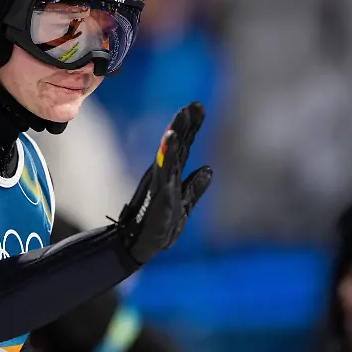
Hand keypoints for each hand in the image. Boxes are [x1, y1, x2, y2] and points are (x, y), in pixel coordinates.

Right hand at [118, 102, 212, 264]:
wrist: (142, 247)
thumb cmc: (161, 228)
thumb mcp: (184, 206)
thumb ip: (194, 188)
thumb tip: (209, 169)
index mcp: (172, 175)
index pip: (184, 146)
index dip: (192, 127)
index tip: (198, 106)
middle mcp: (166, 174)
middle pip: (178, 144)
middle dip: (186, 124)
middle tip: (194, 104)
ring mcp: (161, 182)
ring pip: (170, 153)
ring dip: (176, 133)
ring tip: (182, 114)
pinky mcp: (158, 192)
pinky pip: (164, 169)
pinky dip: (168, 153)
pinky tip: (171, 138)